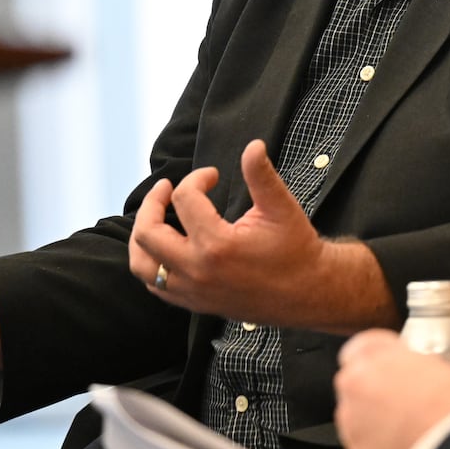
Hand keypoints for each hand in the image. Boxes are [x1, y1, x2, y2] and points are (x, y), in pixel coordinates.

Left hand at [129, 139, 355, 327]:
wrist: (307, 292)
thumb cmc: (296, 248)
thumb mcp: (281, 207)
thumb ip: (261, 175)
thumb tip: (253, 145)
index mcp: (217, 244)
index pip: (185, 199)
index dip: (197, 178)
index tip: (213, 175)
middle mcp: (197, 270)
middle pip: (148, 233)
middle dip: (153, 203)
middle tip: (166, 188)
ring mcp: (192, 290)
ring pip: (143, 265)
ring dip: (142, 236)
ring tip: (153, 217)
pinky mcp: (194, 303)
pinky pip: (156, 285)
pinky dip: (151, 263)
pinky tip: (164, 246)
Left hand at [334, 329, 449, 448]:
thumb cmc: (449, 401)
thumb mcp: (432, 362)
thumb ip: (406, 361)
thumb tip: (409, 369)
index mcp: (371, 354)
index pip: (361, 347)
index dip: (379, 358)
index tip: (390, 366)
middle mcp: (354, 383)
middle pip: (355, 381)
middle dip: (373, 389)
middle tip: (400, 398)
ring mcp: (352, 419)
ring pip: (356, 414)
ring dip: (373, 417)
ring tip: (405, 425)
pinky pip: (364, 443)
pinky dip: (377, 444)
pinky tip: (402, 443)